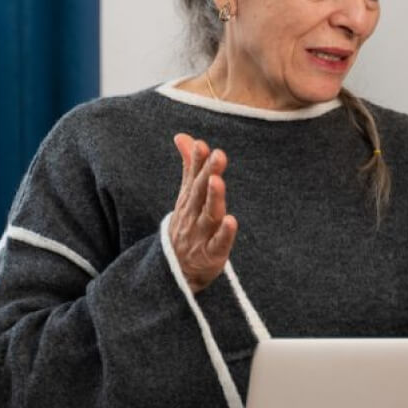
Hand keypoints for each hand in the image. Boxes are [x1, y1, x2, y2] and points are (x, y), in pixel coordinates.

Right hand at [170, 133, 237, 293]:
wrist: (175, 270)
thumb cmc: (187, 227)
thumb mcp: (186, 196)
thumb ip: (190, 166)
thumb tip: (183, 136)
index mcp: (189, 200)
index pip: (193, 177)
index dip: (198, 161)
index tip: (204, 145)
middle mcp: (193, 215)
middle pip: (200, 192)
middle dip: (207, 173)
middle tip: (218, 155)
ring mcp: (201, 235)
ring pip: (208, 215)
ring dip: (213, 198)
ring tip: (217, 181)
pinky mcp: (212, 254)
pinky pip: (219, 244)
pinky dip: (225, 234)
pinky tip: (232, 221)